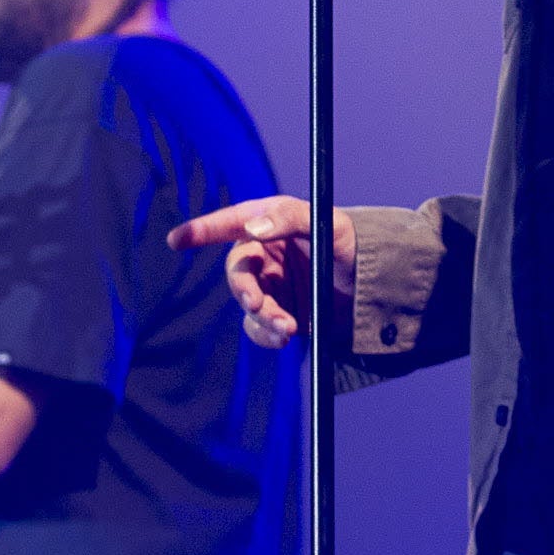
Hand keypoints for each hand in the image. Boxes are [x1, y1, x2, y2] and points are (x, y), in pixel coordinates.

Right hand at [171, 197, 355, 349]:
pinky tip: (285, 336)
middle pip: (238, 272)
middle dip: (244, 290)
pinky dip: (267, 333)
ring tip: (288, 326)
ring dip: (262, 316)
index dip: (203, 230)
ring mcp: (271, 286)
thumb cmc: (353, 247)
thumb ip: (288, 218)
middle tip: (258, 304)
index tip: (176, 240)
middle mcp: (266, 254)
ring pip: (247, 304)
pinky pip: (258, 327)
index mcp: (273, 224)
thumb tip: (253, 229)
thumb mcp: (327, 224)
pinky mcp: (278, 314)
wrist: (376, 291)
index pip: (232, 223)